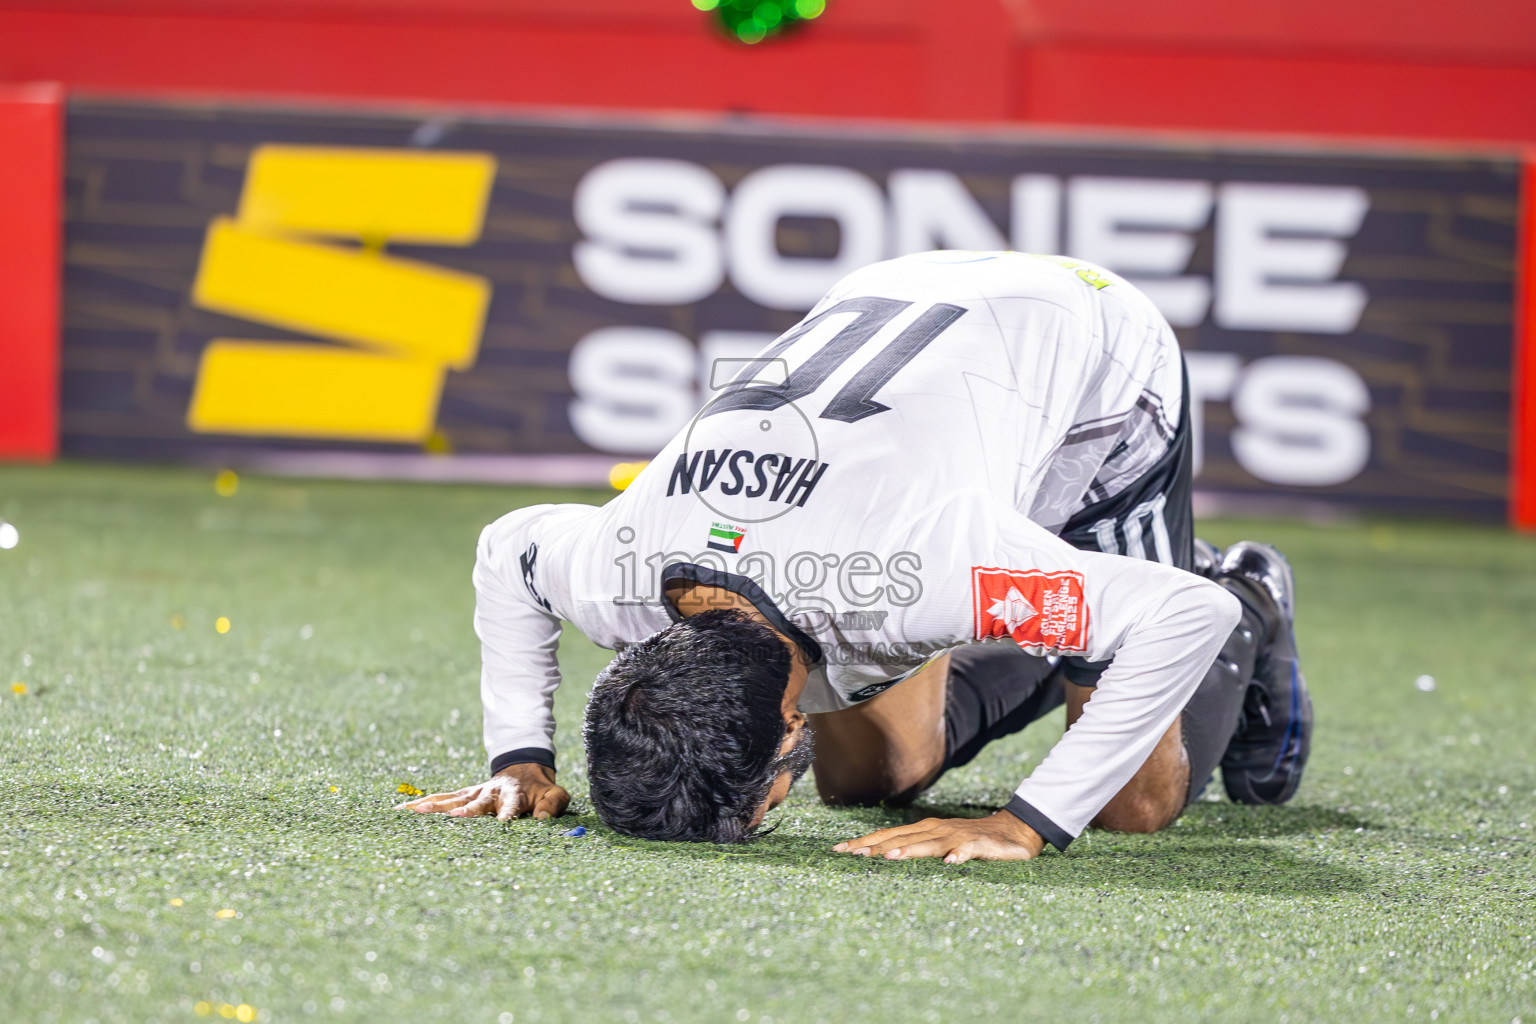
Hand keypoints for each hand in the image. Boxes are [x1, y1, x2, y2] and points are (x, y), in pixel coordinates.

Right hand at [394, 763, 569, 820]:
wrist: (525, 769)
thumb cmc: (540, 790)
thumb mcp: (556, 795)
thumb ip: (552, 805)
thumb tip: (541, 818)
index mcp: (515, 794)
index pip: (512, 806)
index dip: (508, 814)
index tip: (503, 824)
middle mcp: (491, 792)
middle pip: (476, 802)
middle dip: (466, 809)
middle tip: (455, 816)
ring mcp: (474, 793)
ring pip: (451, 799)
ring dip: (434, 806)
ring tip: (412, 812)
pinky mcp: (463, 795)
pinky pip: (441, 799)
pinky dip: (422, 804)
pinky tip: (402, 811)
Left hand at [832, 810, 1045, 862]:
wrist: (1016, 831)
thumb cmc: (974, 841)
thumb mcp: (942, 845)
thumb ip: (920, 850)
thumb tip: (886, 858)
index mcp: (926, 830)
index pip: (889, 836)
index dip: (865, 842)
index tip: (839, 850)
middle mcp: (937, 830)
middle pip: (902, 837)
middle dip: (876, 845)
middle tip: (851, 853)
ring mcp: (958, 836)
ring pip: (930, 843)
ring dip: (911, 849)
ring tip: (890, 857)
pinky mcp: (980, 844)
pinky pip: (968, 850)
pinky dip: (959, 855)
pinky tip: (951, 862)